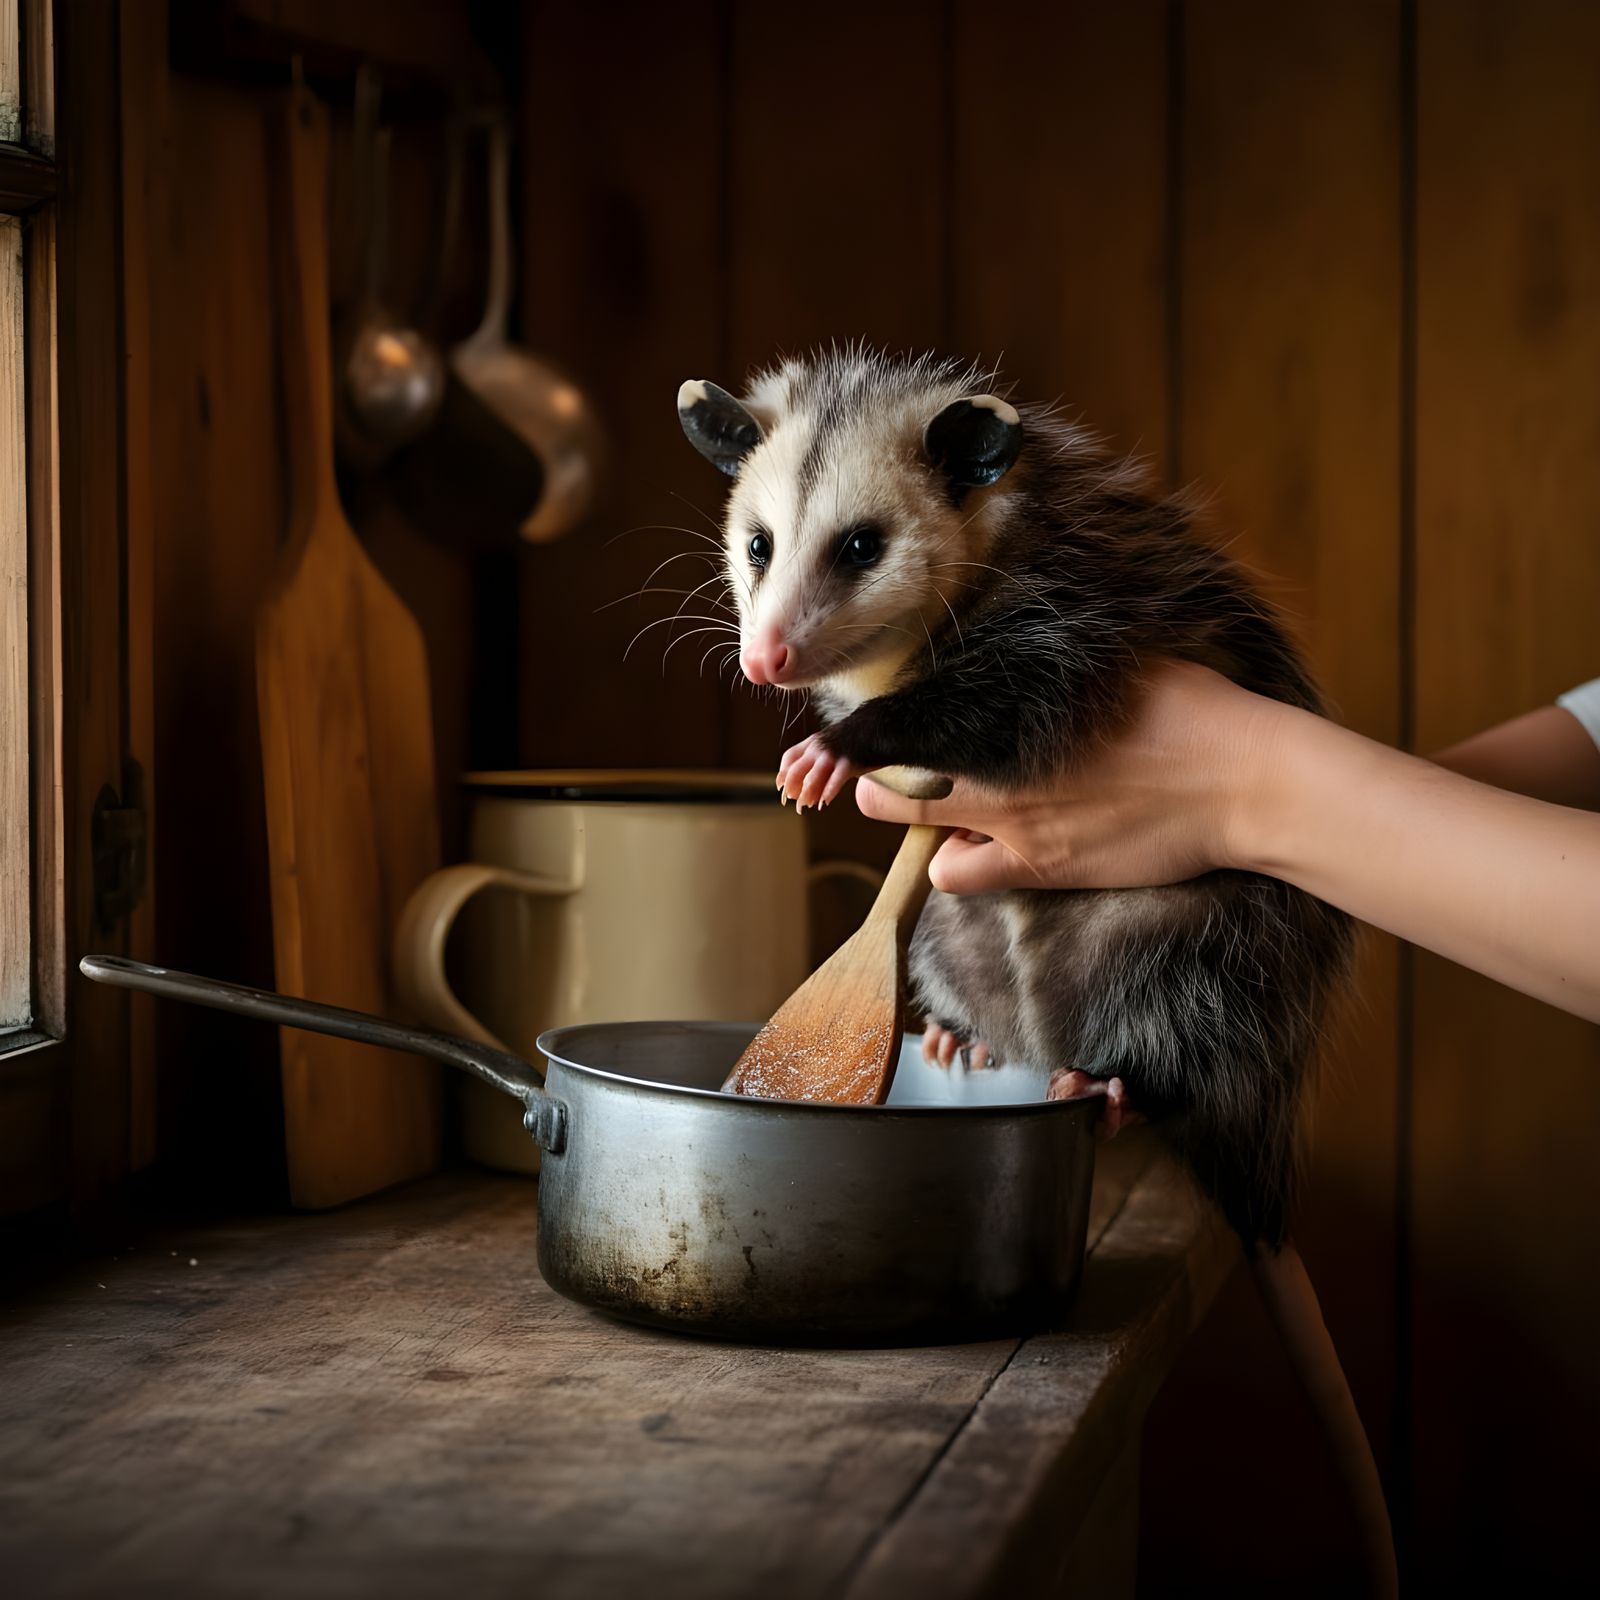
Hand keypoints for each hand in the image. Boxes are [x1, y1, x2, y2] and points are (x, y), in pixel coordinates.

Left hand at [854, 660, 1283, 893]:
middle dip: (884, 785)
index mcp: (1006, 716)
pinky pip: (962, 878)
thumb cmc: (1189, 711)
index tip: (874, 733)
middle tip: (891, 779)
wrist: (1239, 782)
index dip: (877, 736)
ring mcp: (1014, 826)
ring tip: (951, 818)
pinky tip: (986, 848)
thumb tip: (1028, 644)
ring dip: (926, 830)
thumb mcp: (1112, 667)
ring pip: (924, 841)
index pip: (906, 726)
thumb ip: (1053, 667)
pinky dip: (961, 867)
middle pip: (895, 788)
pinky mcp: (1041, 868)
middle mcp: (994, 773)